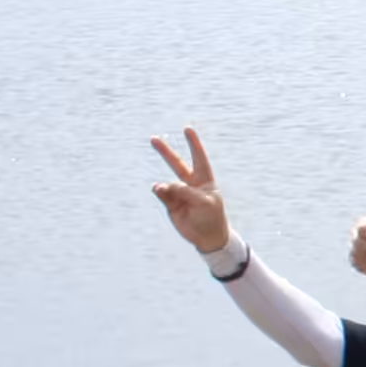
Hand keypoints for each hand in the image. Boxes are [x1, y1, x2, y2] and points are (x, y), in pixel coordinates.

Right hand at [147, 128, 230, 253]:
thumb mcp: (203, 203)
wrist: (207, 237)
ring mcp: (179, 193)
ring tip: (162, 190)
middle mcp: (190, 184)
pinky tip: (159, 191)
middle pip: (176, 164)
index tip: (187, 129)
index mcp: (204, 180)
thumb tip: (160, 186)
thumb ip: (184, 192)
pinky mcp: (170, 204)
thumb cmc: (212, 217)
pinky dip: (161, 192)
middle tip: (153, 138)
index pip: (199, 158)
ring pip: (167, 183)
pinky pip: (162, 194)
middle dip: (165, 152)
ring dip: (165, 186)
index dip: (194, 144)